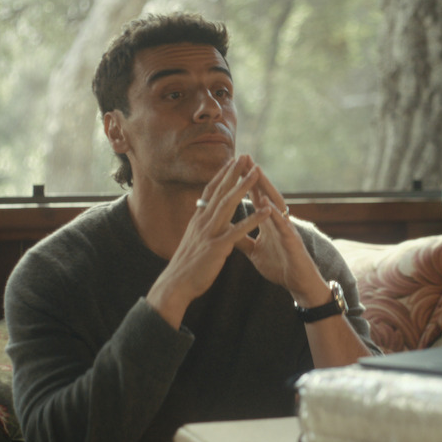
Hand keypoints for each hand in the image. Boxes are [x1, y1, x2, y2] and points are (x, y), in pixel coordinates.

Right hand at [146, 156, 270, 326]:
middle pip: (219, 192)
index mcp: (197, 220)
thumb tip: (202, 218)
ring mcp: (209, 233)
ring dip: (243, 187)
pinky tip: (267, 210)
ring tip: (256, 173)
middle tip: (244, 156)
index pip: (210, 192)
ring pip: (228, 205)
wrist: (175, 285)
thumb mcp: (192, 241)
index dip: (221, 176)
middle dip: (232, 173)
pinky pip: (238, 231)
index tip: (231, 161)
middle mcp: (202, 222)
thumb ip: (200, 228)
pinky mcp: (217, 247)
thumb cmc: (185, 266)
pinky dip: (254, 219)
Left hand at [235, 164, 330, 304]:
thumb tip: (226, 231)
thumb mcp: (255, 252)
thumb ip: (242, 239)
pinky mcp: (292, 241)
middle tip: (244, 157)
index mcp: (268, 222)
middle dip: (255, 176)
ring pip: (276, 204)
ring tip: (256, 172)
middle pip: (265, 194)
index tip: (234, 165)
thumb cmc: (280, 266)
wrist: (298, 284)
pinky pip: (283, 225)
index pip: (256, 197)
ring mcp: (286, 229)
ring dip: (266, 188)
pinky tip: (266, 203)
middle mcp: (278, 221)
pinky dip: (274, 213)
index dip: (245, 182)